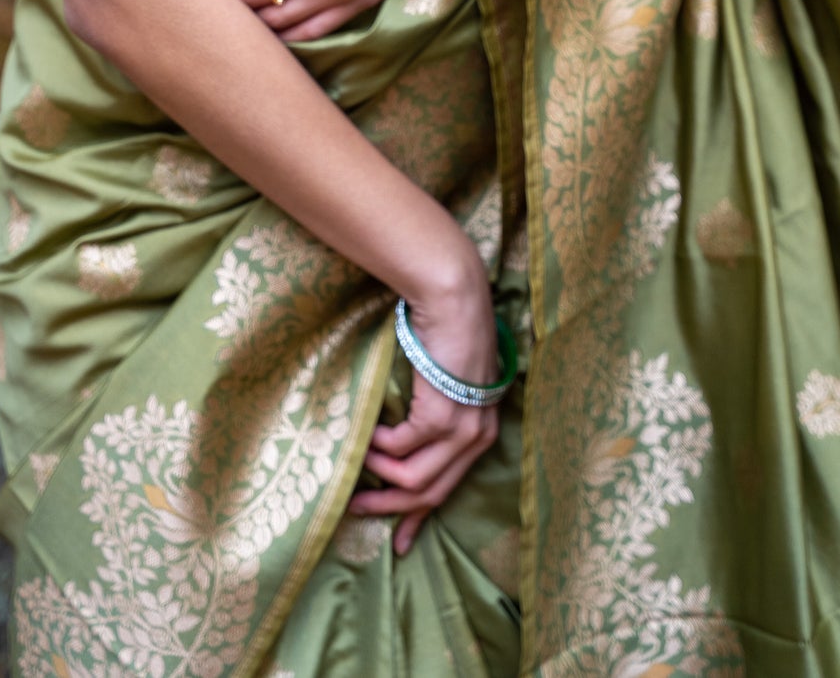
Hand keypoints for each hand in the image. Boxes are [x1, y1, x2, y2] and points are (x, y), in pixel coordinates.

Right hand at [349, 256, 501, 556]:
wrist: (455, 298)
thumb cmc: (448, 331)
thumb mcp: (449, 382)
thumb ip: (436, 414)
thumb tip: (404, 438)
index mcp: (483, 432)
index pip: (450, 488)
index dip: (420, 516)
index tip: (398, 541)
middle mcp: (478, 437)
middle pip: (431, 492)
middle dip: (391, 507)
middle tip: (357, 507)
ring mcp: (460, 429)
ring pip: (413, 478)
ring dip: (380, 475)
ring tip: (358, 462)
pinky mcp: (440, 415)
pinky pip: (400, 446)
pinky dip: (379, 445)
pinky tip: (369, 432)